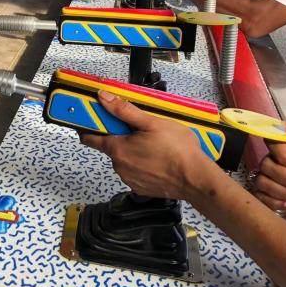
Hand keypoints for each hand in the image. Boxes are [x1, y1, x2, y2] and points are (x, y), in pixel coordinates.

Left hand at [79, 91, 214, 200]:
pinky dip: (143, 165)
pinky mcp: (141, 188)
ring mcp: (130, 179)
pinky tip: (158, 159)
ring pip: (124, 160)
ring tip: (154, 144)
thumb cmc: (177, 150)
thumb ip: (124, 110)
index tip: (94, 118)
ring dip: (133, 151)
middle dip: (121, 136)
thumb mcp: (151, 122)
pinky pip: (136, 172)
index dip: (89, 127)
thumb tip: (103, 98)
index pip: (89, 138)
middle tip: (140, 128)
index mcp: (118, 149)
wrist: (196, 180)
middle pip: (111, 147)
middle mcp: (119, 166)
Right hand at [251, 122, 285, 227]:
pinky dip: (276, 202)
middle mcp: (274, 162)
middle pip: (265, 164)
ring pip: (261, 181)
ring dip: (284, 191)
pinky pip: (259, 196)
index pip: (270, 141)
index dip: (282, 155)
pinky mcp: (265, 196)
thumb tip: (284, 125)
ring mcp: (269, 179)